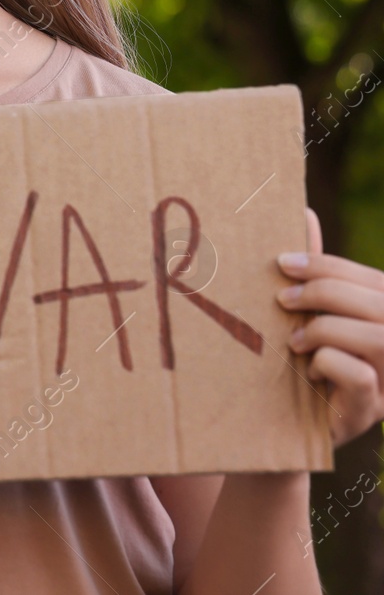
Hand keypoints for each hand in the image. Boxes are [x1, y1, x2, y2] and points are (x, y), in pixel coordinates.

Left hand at [278, 207, 383, 447]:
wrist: (271, 432)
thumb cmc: (290, 362)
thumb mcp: (302, 313)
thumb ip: (314, 272)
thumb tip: (303, 212)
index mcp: (383, 319)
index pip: (374, 281)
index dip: (331, 266)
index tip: (284, 262)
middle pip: (383, 304)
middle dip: (328, 291)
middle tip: (283, 298)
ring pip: (381, 337)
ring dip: (328, 327)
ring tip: (295, 339)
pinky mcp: (368, 414)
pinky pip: (362, 377)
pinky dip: (331, 361)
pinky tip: (308, 366)